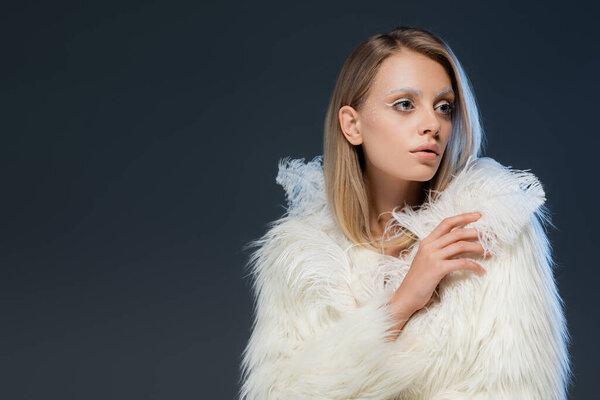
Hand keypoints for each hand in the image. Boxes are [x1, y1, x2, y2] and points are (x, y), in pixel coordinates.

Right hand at [385, 212, 487, 339]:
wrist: (406, 295)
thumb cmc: (419, 280)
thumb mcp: (427, 260)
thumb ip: (439, 250)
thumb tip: (461, 245)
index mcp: (427, 241)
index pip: (447, 223)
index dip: (464, 217)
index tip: (479, 216)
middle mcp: (429, 246)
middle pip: (457, 233)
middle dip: (477, 233)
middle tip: (491, 236)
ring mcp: (433, 257)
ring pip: (461, 245)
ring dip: (478, 248)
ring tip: (489, 253)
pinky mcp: (437, 269)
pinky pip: (461, 263)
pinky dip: (474, 266)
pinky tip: (481, 270)